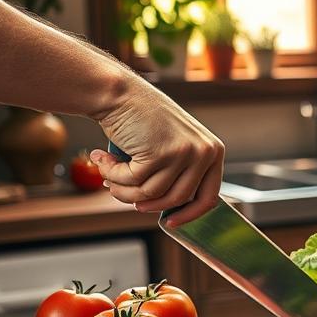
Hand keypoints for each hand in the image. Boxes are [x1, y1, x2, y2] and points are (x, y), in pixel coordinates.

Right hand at [89, 86, 224, 225]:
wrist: (119, 93)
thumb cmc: (142, 121)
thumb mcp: (173, 146)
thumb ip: (180, 173)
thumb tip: (174, 209)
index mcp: (214, 151)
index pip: (209, 197)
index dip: (189, 215)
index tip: (171, 223)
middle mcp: (205, 152)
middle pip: (178, 199)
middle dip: (149, 204)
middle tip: (126, 198)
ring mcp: (184, 153)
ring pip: (152, 194)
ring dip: (124, 189)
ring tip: (108, 176)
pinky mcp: (160, 153)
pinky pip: (134, 182)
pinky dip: (113, 175)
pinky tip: (103, 160)